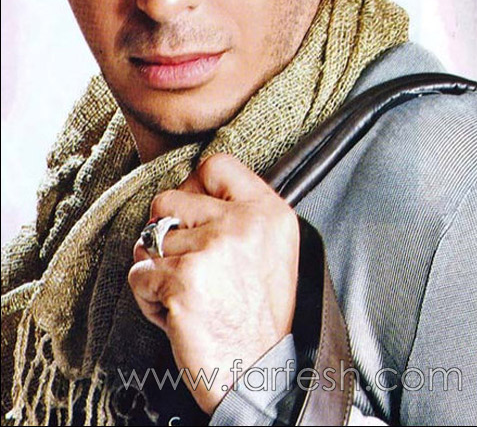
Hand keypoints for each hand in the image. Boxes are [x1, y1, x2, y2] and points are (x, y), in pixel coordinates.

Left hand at [128, 153, 299, 412]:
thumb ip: (240, 212)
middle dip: (167, 234)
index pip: (217, 166)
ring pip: (149, 239)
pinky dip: (148, 298)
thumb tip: (190, 189)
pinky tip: (178, 314)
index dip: (194, 186)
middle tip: (191, 268)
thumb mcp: (272, 249)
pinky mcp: (181, 281)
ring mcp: (211, 250)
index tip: (194, 216)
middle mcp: (242, 223)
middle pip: (169, 200)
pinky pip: (138, 273)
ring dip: (157, 269)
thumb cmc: (260, 315)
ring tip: (188, 295)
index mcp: (269, 212)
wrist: (261, 376)